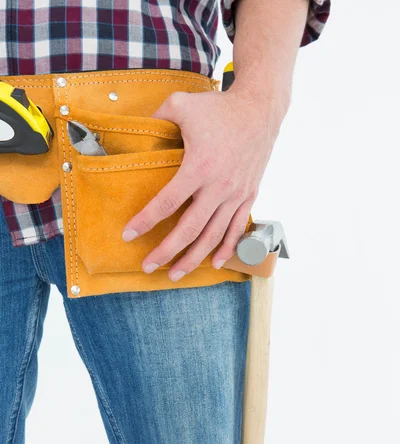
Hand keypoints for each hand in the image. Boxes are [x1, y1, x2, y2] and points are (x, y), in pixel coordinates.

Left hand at [122, 86, 285, 280]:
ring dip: (193, 258)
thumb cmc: (219, 108)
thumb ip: (156, 119)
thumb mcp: (181, 105)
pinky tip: (213, 263)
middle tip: (148, 266)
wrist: (259, 108)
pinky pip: (236, 229)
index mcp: (199, 167)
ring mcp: (236, 194)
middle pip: (189, 229)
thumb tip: (135, 131)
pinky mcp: (248, 196)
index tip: (129, 235)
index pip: (167, 202)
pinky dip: (225, 248)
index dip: (145, 221)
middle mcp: (219, 187)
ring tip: (174, 274)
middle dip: (166, 251)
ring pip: (212, 236)